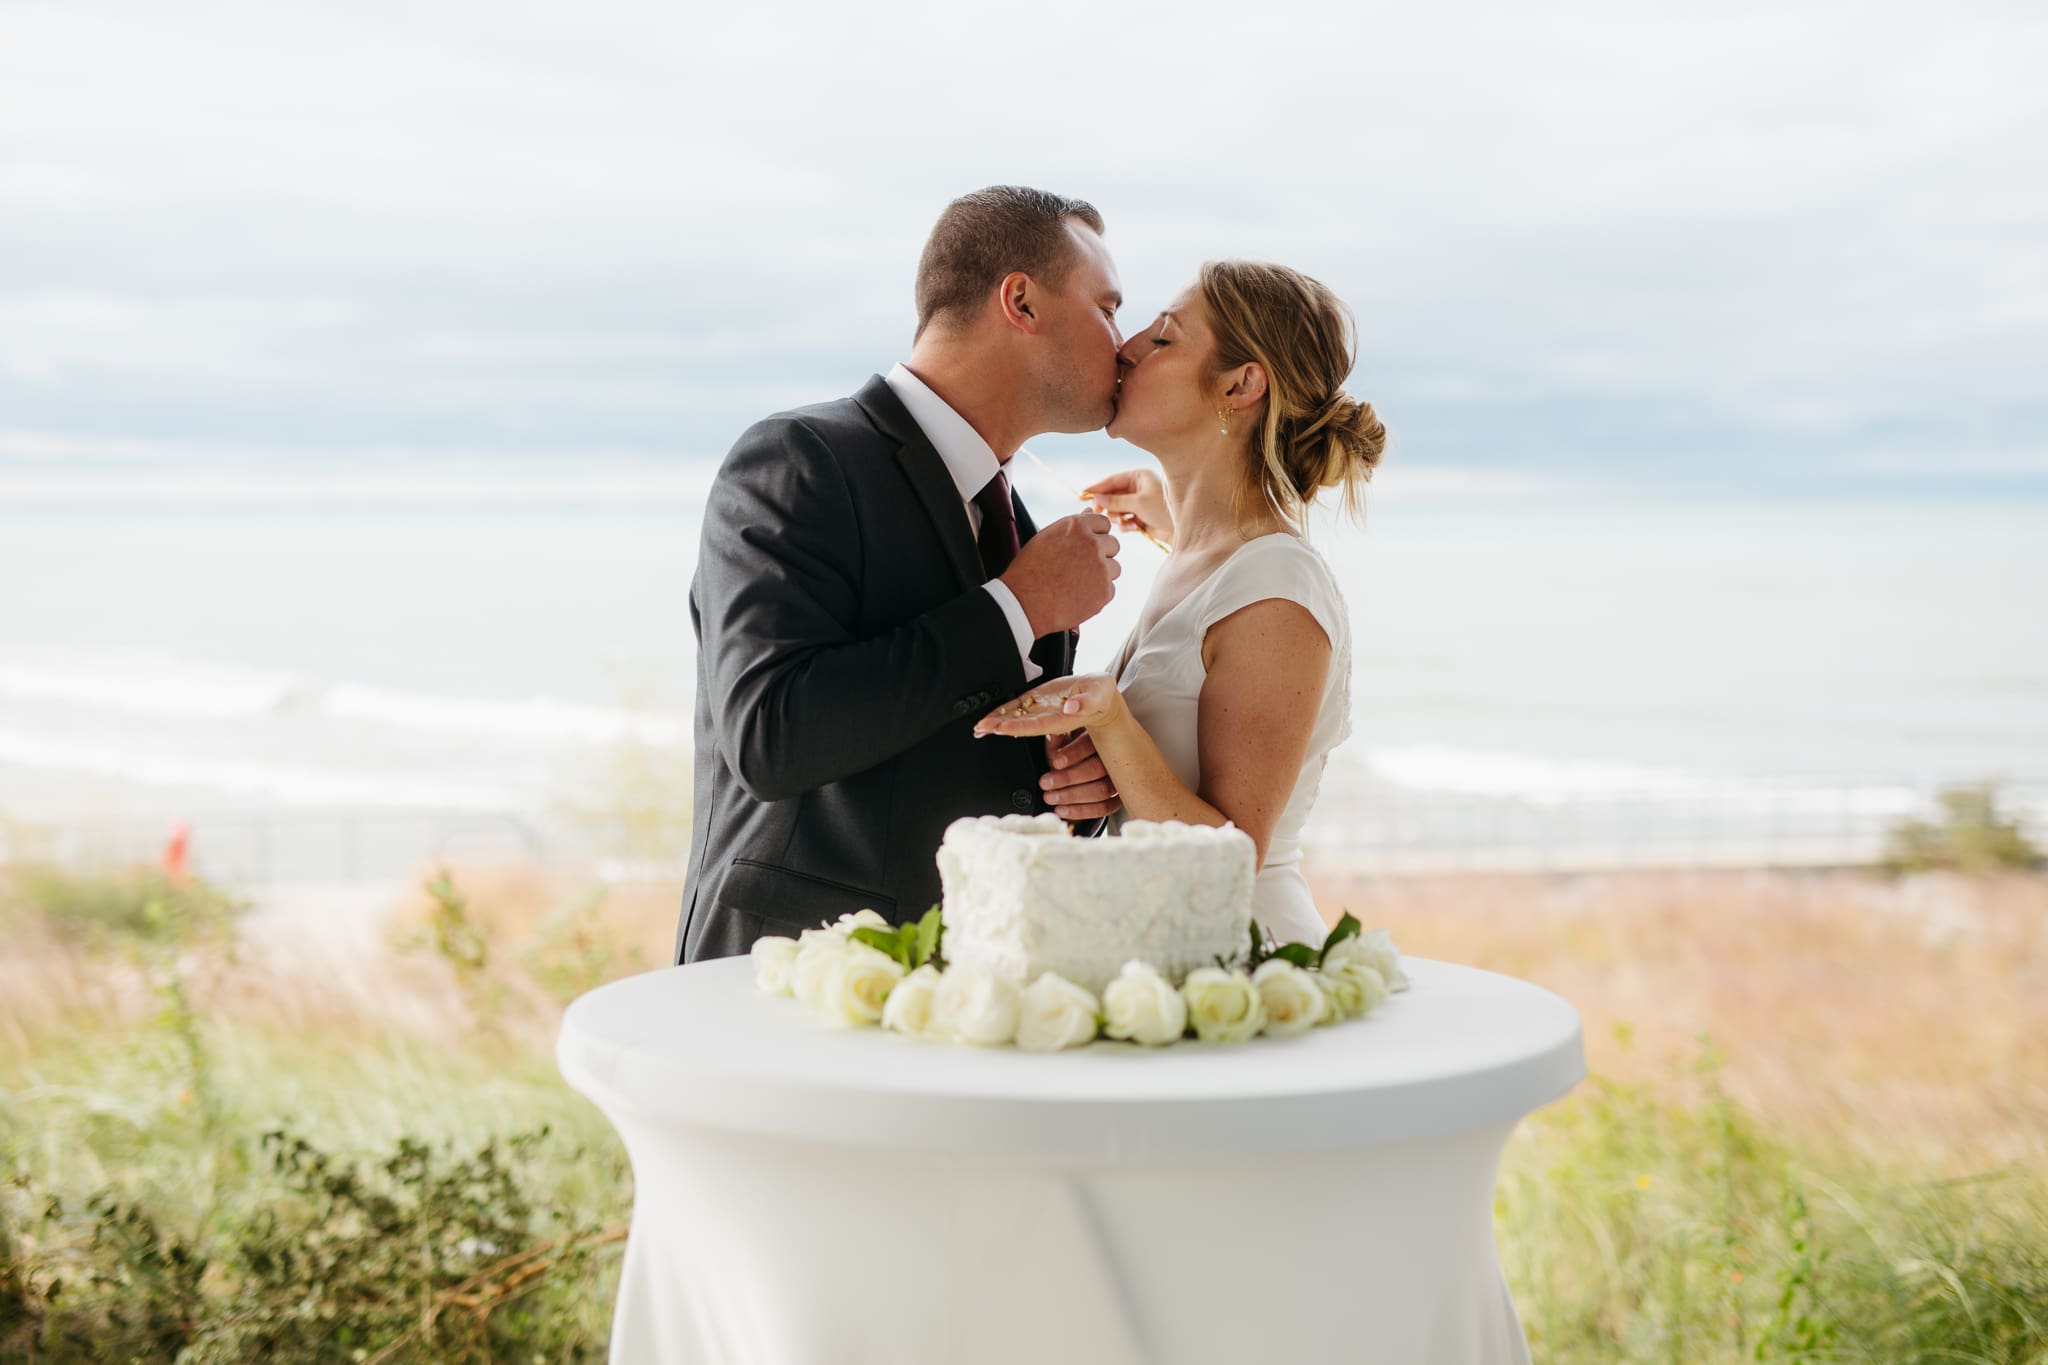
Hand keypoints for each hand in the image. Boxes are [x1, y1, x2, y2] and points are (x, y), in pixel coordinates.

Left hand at [974, 673, 1123, 736]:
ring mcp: (1039, 712)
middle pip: (1020, 726)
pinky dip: (1001, 712)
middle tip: (980, 729)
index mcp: (1061, 719)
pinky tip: (988, 716)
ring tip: (979, 726)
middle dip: (999, 727)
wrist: (1098, 696)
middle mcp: (1047, 719)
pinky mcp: (1036, 702)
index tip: (1000, 728)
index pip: (1036, 726)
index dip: (1018, 728)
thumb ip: (1086, 702)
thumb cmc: (1101, 696)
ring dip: (996, 723)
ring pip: (1015, 719)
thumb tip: (1071, 707)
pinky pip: (1016, 708)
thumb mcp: (1099, 695)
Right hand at [997, 512, 1119, 636]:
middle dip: (1102, 555)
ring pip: (1114, 568)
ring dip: (1101, 575)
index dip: (1095, 536)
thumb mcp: (1046, 539)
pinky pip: (1109, 590)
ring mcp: (1102, 568)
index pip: (1103, 523)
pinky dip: (1097, 595)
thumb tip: (1089, 511)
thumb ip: (1073, 526)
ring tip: (1077, 584)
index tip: (1086, 547)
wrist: (1024, 604)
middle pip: (1113, 545)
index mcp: (1077, 526)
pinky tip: (1077, 597)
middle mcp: (1093, 543)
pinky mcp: (1105, 591)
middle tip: (1081, 568)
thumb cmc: (1029, 571)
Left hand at [1039, 730, 1122, 821]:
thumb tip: (1054, 732)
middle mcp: (1113, 759)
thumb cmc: (1066, 756)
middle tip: (1045, 783)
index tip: (1055, 763)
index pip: (1090, 743)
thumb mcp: (1058, 745)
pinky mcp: (1118, 798)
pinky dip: (1081, 811)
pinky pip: (1105, 807)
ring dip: (1072, 796)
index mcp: (1098, 739)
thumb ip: (1056, 741)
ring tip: (1050, 797)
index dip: (1073, 753)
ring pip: (1102, 789)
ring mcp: (1118, 780)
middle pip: (1098, 768)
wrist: (1075, 775)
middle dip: (1069, 778)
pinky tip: (1062, 810)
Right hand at [1081, 468, 1171, 548]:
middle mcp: (1139, 487)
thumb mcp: (1139, 503)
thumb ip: (1116, 501)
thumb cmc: (1164, 511)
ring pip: (1117, 508)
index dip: (1097, 487)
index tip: (1082, 494)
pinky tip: (1132, 527)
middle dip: (1106, 504)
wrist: (1181, 530)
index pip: (1113, 480)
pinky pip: (1124, 518)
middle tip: (1097, 512)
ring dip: (1116, 516)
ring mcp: (1139, 502)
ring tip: (1121, 521)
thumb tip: (1096, 499)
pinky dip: (1125, 523)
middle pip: (1113, 494)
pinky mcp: (1140, 516)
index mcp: (1140, 476)